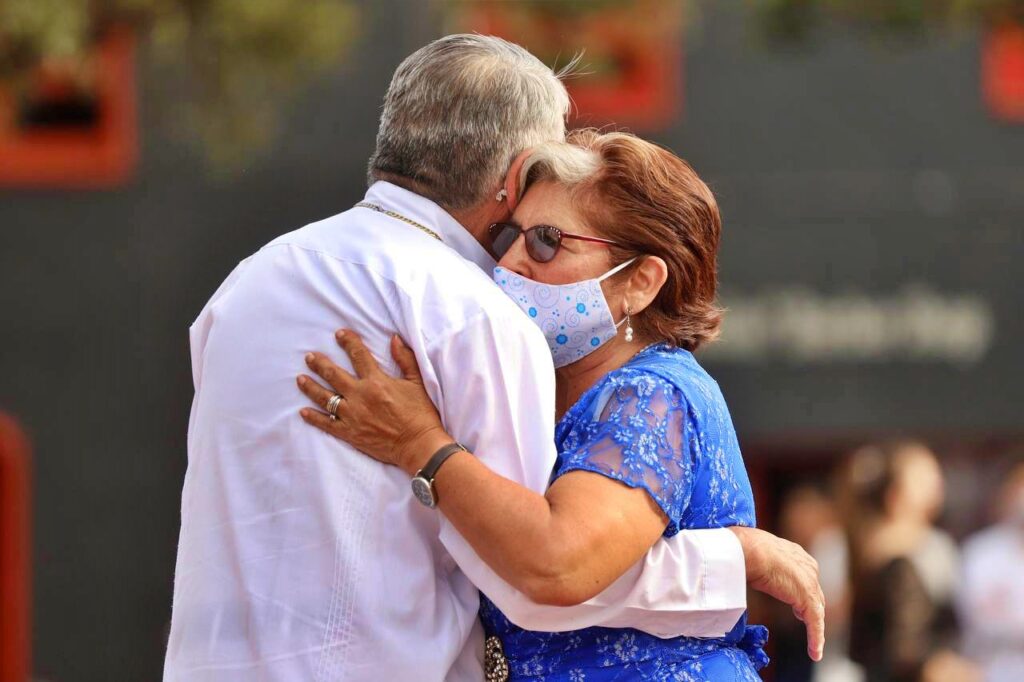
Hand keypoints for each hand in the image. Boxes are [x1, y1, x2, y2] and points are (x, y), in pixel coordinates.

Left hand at [297, 330, 451, 475]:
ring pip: (325, 398)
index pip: (358, 355)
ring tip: (300, 379)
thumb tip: (394, 338)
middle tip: (309, 357)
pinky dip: (313, 418)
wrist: (419, 445)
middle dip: (319, 364)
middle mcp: (359, 396)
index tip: (339, 334)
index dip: (348, 342)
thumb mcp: (417, 382)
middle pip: (333, 375)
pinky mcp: (349, 433)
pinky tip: (303, 412)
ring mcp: (352, 416)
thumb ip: (405, 359)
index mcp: (376, 381)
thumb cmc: (421, 414)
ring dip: (310, 387)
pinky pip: (326, 424)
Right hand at [730, 526, 824, 661]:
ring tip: (813, 645)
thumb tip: (741, 566)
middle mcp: (807, 567)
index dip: (801, 593)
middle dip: (811, 609)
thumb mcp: (754, 556)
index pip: (804, 578)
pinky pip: (815, 623)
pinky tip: (814, 653)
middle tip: (801, 620)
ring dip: (815, 629)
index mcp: (795, 554)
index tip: (796, 606)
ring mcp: (809, 582)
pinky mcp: (807, 598)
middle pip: (814, 594)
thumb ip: (757, 565)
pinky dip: (815, 639)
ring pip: (816, 611)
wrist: (747, 550)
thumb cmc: (742, 548)